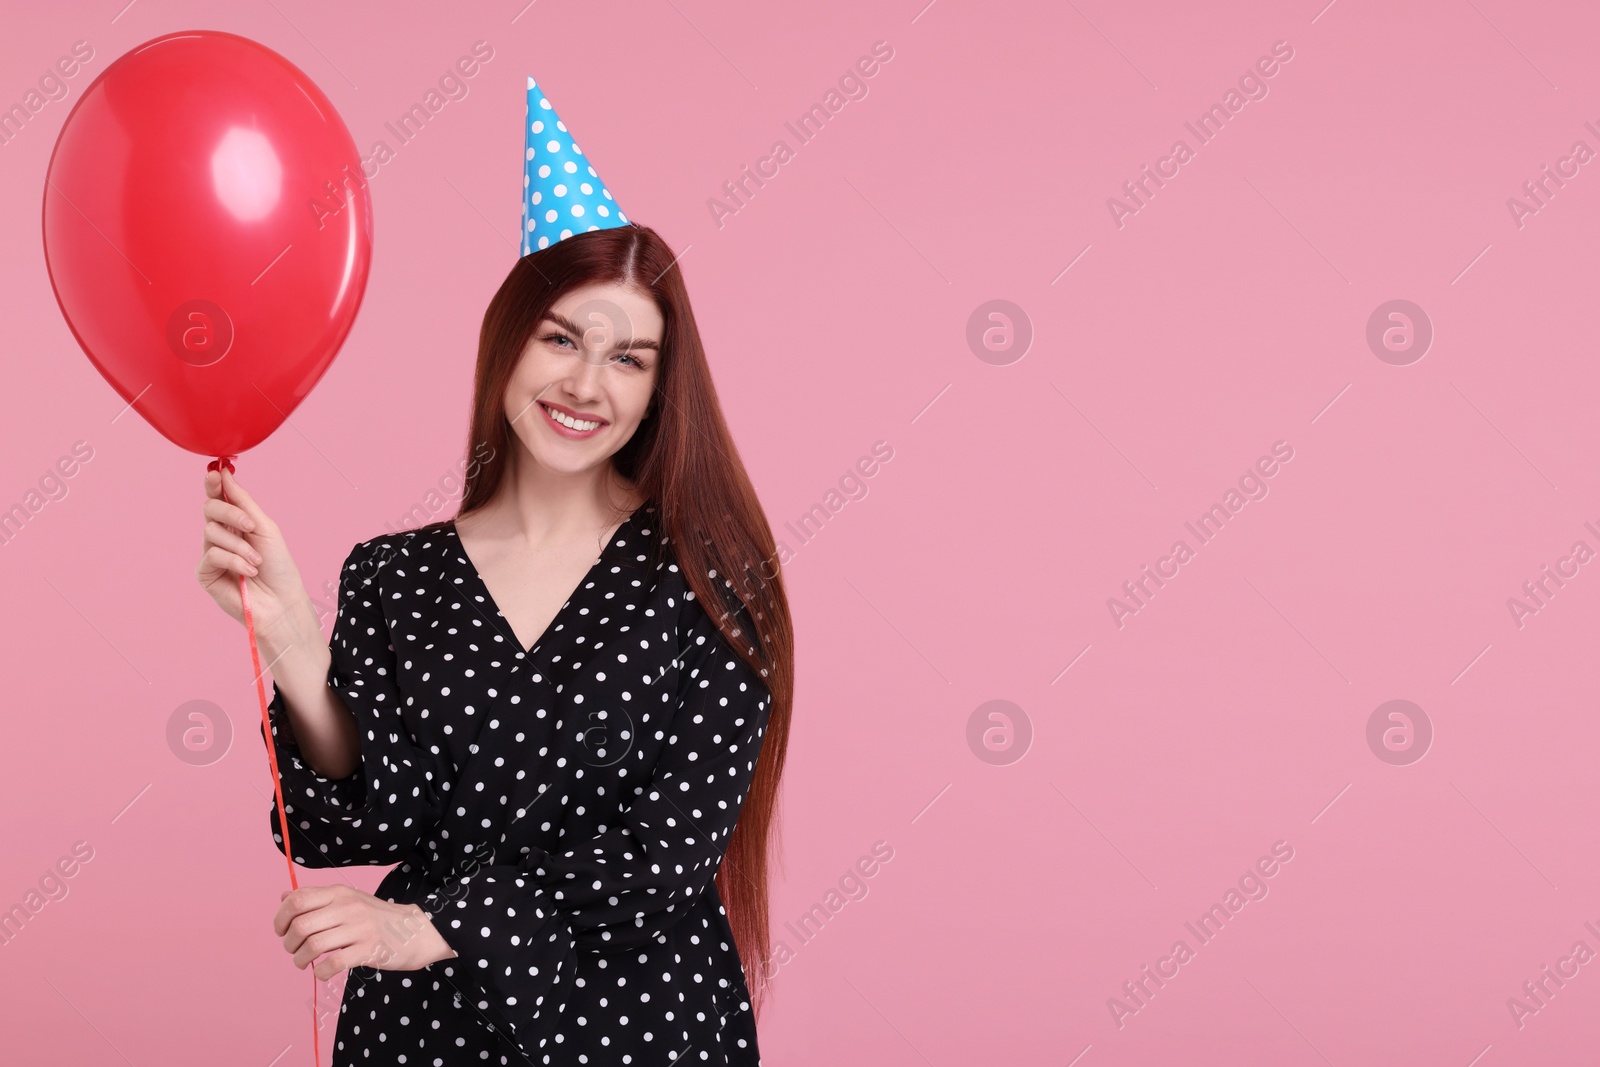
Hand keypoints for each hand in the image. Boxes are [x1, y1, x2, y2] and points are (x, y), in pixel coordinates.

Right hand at [196, 465, 307, 639]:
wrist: (282, 601)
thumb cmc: (278, 566)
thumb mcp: (264, 527)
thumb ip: (243, 502)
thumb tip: (224, 473)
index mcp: (235, 523)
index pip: (218, 497)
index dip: (214, 484)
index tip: (215, 473)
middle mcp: (220, 536)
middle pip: (209, 509)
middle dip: (230, 513)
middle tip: (251, 526)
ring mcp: (211, 554)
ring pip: (211, 532)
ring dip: (240, 546)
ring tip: (256, 561)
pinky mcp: (205, 573)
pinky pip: (212, 555)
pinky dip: (234, 561)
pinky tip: (249, 573)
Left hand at [275, 884, 457, 979]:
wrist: (416, 931)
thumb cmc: (376, 918)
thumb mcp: (348, 900)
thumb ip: (316, 899)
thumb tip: (284, 896)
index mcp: (340, 893)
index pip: (298, 899)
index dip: (281, 917)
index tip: (282, 931)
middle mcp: (349, 907)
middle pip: (302, 925)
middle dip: (289, 943)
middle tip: (295, 950)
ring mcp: (360, 928)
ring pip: (314, 946)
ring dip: (301, 959)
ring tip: (305, 963)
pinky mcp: (369, 950)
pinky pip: (333, 963)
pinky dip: (321, 972)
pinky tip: (323, 972)